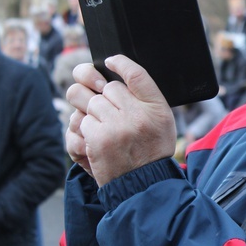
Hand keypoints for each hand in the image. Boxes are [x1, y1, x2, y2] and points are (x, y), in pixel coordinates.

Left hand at [66, 55, 176, 185]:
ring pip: (93, 102)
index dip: (120, 62)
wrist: (143, 184)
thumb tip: (119, 73)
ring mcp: (117, 127)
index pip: (137, 74)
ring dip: (94, 112)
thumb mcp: (162, 121)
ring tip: (105, 127)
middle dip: (105, 97)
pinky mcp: (99, 139)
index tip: (110, 60)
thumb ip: (146, 98)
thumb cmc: (152, 150)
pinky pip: (83, 121)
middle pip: (110, 87)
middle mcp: (139, 114)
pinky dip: (87, 129)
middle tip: (109, 111)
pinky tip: (98, 140)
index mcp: (158, 107)